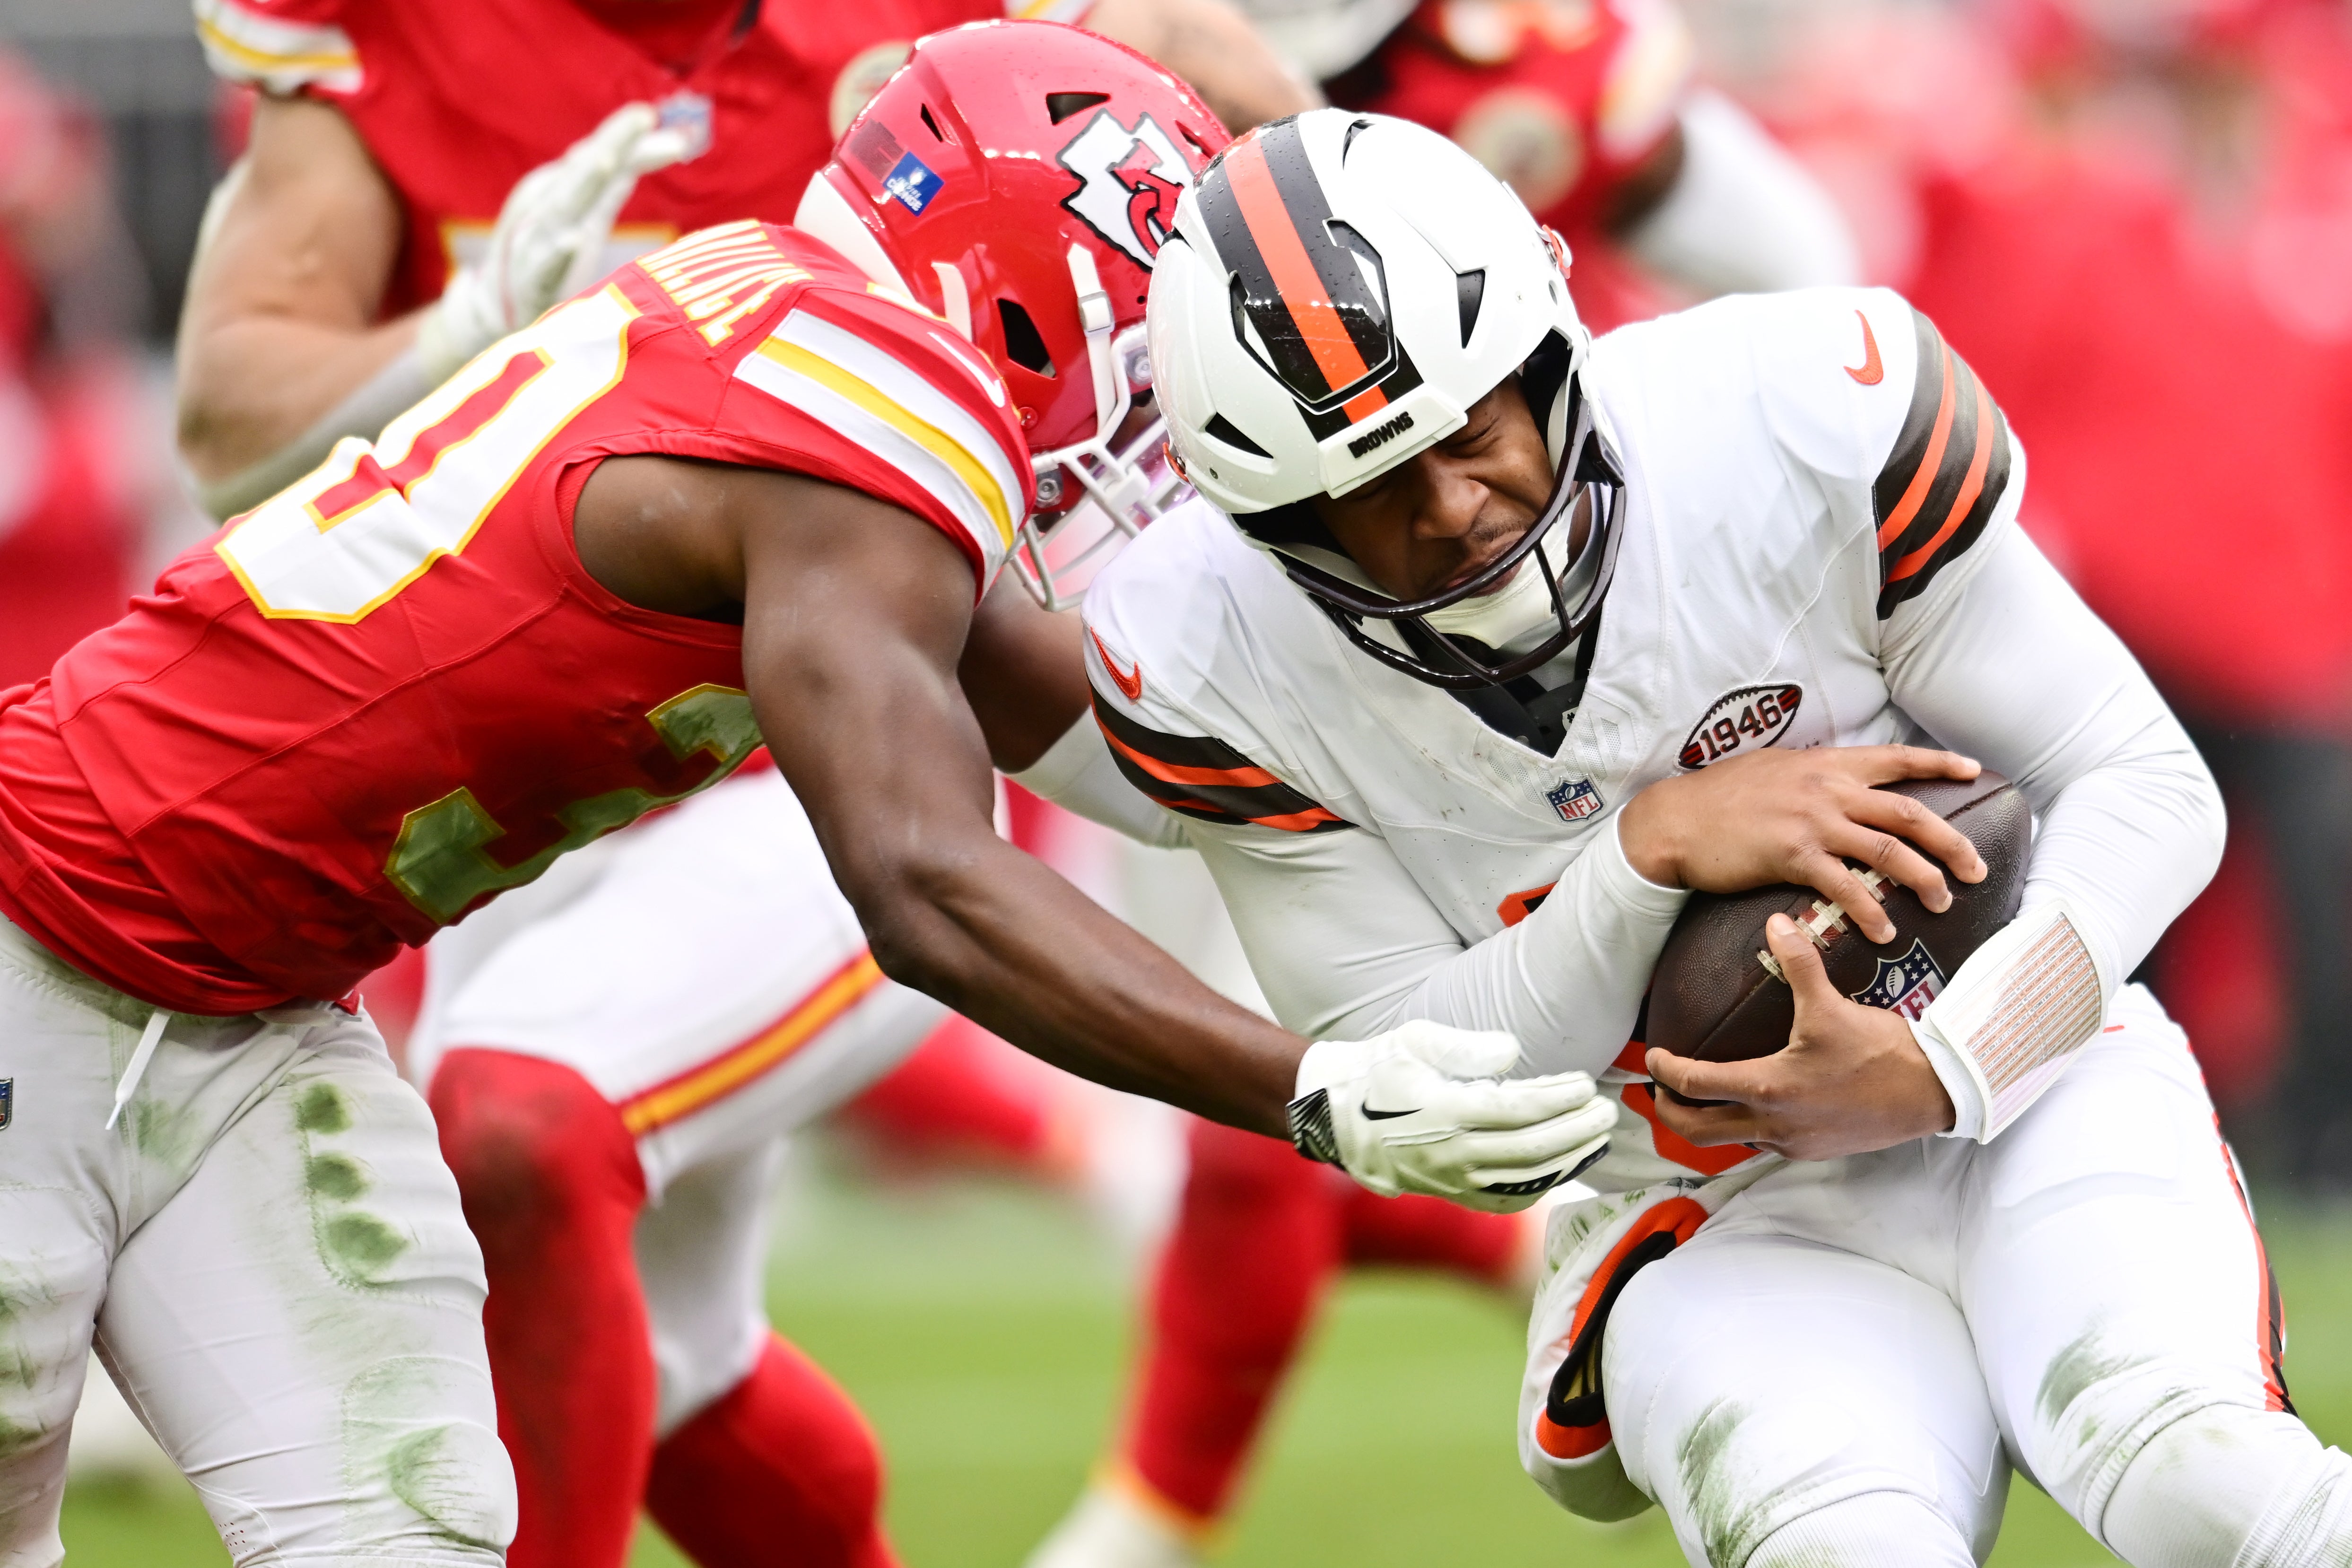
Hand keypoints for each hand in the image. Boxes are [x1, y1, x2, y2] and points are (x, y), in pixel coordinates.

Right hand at [420, 102, 691, 375]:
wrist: (498, 306)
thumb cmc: (550, 252)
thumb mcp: (585, 212)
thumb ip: (618, 183)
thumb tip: (669, 145)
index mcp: (561, 187)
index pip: (598, 155)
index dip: (624, 134)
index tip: (649, 112)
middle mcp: (546, 204)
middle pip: (584, 169)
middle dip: (612, 141)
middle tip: (641, 116)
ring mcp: (535, 239)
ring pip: (562, 207)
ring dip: (584, 181)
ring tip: (608, 158)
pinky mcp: (531, 280)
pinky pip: (545, 266)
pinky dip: (559, 252)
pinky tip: (575, 240)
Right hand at [1290, 1021, 1616, 1211]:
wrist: (1336, 1115)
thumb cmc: (1380, 1068)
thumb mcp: (1415, 1041)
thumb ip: (1467, 1048)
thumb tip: (1513, 1052)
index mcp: (1443, 1112)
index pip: (1519, 1111)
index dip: (1559, 1099)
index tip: (1585, 1083)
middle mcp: (1451, 1153)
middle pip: (1531, 1148)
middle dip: (1576, 1130)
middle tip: (1606, 1110)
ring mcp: (1452, 1180)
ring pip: (1526, 1179)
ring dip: (1569, 1159)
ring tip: (1598, 1137)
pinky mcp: (1453, 1194)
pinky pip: (1508, 1200)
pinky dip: (1542, 1186)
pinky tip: (1565, 1166)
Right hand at [1618, 744, 1986, 943]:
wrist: (1674, 820)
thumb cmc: (1718, 798)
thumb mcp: (1772, 770)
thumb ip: (1813, 776)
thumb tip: (1838, 784)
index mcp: (1825, 763)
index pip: (1895, 758)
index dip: (1938, 764)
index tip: (1974, 771)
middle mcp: (1827, 787)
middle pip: (1908, 812)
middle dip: (1950, 841)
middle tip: (1977, 868)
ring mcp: (1812, 820)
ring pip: (1889, 850)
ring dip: (1924, 879)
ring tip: (1944, 903)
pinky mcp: (1793, 854)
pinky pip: (1847, 886)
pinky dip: (1872, 912)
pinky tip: (1885, 932)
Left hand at [1643, 913, 1955, 1158]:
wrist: (1934, 1092)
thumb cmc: (1881, 1052)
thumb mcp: (1832, 1007)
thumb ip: (1800, 964)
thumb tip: (1777, 923)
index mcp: (1767, 1089)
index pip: (1693, 1085)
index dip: (1663, 1071)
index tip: (1652, 1056)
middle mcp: (1773, 1126)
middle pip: (1696, 1131)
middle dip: (1668, 1113)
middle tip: (1656, 1091)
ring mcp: (1794, 1143)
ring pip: (1730, 1141)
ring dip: (1708, 1122)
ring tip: (1699, 1097)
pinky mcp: (1815, 1150)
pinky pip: (1764, 1145)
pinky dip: (1745, 1128)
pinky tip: (1752, 1106)